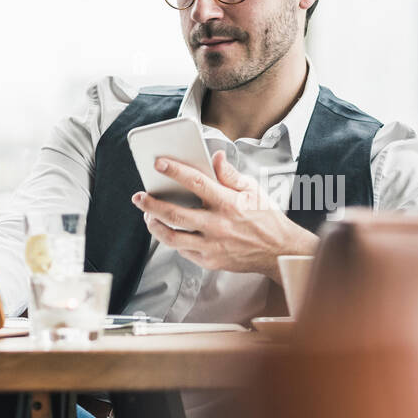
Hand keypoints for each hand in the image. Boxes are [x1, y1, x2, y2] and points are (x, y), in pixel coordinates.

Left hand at [130, 151, 317, 278]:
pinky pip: (183, 251)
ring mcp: (212, 246)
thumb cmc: (265, 218)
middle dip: (152, 204)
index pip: (196, 182)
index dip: (175, 171)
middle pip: (175, 214)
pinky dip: (173, 240)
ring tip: (148, 216)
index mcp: (228, 203)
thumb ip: (230, 174)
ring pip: (173, 238)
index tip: (159, 164)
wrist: (278, 251)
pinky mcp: (210, 261)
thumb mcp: (252, 190)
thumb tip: (215, 157)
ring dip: (155, 226)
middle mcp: (218, 225)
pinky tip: (168, 231)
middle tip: (139, 197)